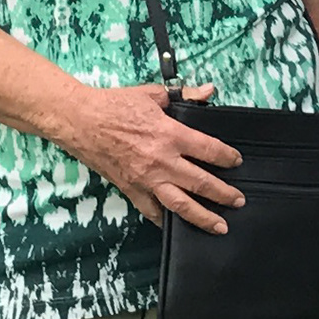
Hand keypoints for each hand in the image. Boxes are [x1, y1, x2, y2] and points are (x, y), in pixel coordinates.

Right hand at [56, 80, 243, 232]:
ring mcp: (147, 180)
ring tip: (220, 226)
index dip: (228, 157)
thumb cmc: (114, 105)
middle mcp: (162, 161)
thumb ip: (184, 97)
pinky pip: (153, 212)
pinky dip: (167, 222)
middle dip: (224, 194)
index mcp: (170, 134)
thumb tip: (209, 91)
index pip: (209, 150)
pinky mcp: (132, 190)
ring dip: (204, 217)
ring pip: (182, 205)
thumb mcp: (152, 95)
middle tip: (238, 201)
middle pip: (202, 183)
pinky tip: (179, 227)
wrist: (80, 121)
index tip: (237, 162)